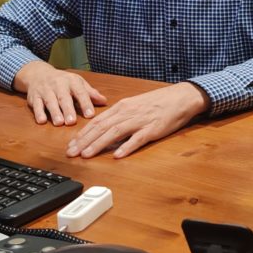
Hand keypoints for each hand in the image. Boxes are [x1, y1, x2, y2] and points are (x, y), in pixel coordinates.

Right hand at [13, 61, 107, 125]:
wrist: (39, 74)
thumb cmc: (63, 82)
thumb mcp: (78, 83)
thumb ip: (90, 93)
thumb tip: (104, 102)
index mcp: (72, 81)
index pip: (80, 92)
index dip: (85, 103)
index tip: (90, 115)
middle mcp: (58, 84)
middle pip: (64, 97)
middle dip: (68, 109)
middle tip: (72, 121)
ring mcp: (45, 90)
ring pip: (50, 101)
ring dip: (54, 112)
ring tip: (59, 123)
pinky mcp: (34, 96)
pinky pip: (36, 104)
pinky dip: (38, 112)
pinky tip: (42, 121)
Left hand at [66, 82, 209, 158]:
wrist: (181, 97)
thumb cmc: (158, 103)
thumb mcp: (135, 105)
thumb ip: (120, 117)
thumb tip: (104, 129)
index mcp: (122, 107)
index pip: (97, 121)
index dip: (83, 133)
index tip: (71, 144)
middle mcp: (128, 113)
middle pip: (102, 127)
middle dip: (84, 141)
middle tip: (71, 153)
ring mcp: (140, 121)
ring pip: (114, 133)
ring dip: (99, 144)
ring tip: (86, 155)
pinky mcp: (153, 129)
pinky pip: (138, 139)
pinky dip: (127, 147)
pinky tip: (118, 155)